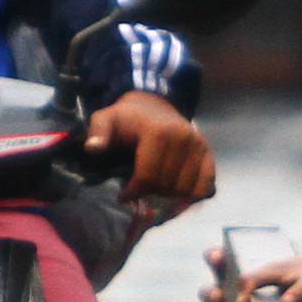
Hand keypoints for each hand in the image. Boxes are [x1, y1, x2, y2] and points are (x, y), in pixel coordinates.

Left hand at [83, 91, 215, 212]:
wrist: (153, 105)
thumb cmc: (127, 118)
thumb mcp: (106, 119)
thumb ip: (98, 132)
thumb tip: (93, 148)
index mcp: (159, 132)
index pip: (149, 176)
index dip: (134, 191)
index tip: (123, 195)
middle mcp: (184, 138)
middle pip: (167, 185)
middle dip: (150, 193)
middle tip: (139, 190)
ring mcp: (199, 145)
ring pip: (185, 189)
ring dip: (168, 196)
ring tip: (154, 188)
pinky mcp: (208, 152)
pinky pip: (205, 184)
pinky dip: (191, 194)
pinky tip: (175, 193)